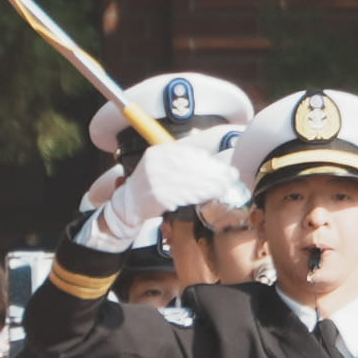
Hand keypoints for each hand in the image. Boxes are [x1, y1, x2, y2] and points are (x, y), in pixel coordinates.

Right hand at [99, 133, 240, 240]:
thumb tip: (207, 154)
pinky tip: (209, 196)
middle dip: (214, 173)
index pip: (188, 153)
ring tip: (223, 187)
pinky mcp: (157, 197)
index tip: (223, 167)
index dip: (208, 160)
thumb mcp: (160, 164)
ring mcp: (155, 180)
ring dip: (210, 185)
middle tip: (230, 177)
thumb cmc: (150, 184)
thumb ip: (179, 157)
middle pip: (192, 166)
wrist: (128, 205)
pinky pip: (183, 195)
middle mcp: (154, 163)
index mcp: (157, 152)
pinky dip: (198, 196)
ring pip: (190, 182)